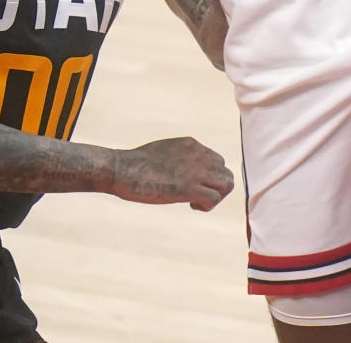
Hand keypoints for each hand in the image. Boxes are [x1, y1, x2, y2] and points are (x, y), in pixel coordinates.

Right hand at [112, 136, 233, 210]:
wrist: (123, 169)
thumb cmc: (136, 164)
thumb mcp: (163, 153)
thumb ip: (178, 159)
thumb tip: (180, 171)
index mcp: (191, 144)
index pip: (217, 161)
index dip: (208, 177)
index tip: (192, 185)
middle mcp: (198, 154)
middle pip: (226, 173)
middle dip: (216, 188)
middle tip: (197, 197)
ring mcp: (196, 170)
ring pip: (226, 184)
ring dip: (215, 197)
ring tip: (196, 202)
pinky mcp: (190, 187)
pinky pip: (214, 198)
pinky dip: (207, 206)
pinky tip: (191, 205)